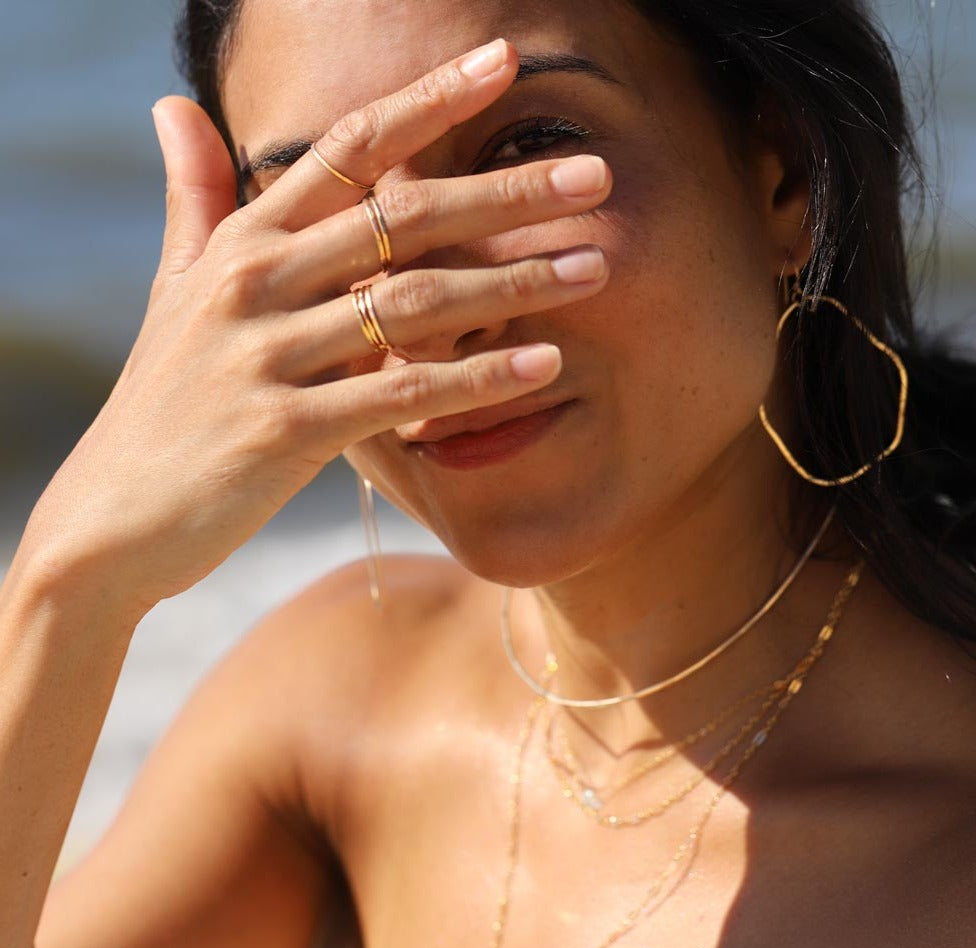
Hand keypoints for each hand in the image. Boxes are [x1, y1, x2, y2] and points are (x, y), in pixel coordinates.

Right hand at [18, 39, 611, 610]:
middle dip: (507, 191)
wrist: (114, 514)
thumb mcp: (174, 291)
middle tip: (598, 178)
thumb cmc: (164, 401)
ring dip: (514, 282)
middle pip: (402, 216)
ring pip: (416, 302)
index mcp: (242, 240)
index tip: (506, 62)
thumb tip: (173, 105)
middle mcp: (256, 282)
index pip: (347, 148)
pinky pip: (401, 393)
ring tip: (595, 268)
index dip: (429, 98)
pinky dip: (476, 378)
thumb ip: (194, 200)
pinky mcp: (286, 430)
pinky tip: (545, 365)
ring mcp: (269, 355)